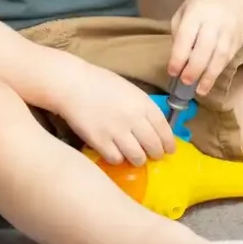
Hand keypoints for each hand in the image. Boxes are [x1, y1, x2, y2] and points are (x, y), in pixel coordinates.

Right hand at [53, 62, 176, 165]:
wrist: (73, 84)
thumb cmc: (101, 84)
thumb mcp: (131, 91)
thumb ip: (143, 108)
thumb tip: (155, 127)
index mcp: (143, 103)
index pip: (164, 129)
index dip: (169, 143)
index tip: (169, 150)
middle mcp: (133, 119)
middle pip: (153, 146)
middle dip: (156, 154)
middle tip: (154, 156)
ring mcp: (117, 131)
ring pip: (137, 157)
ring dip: (139, 160)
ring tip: (136, 158)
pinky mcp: (99, 141)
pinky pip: (116, 159)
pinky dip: (118, 159)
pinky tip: (116, 154)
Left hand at [168, 0, 242, 96]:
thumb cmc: (202, 6)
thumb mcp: (185, 11)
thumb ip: (179, 32)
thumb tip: (178, 59)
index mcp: (196, 13)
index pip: (186, 37)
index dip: (179, 56)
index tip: (172, 71)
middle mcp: (214, 22)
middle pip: (205, 48)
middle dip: (194, 68)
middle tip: (185, 82)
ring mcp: (229, 32)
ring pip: (220, 56)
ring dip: (209, 75)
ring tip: (200, 90)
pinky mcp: (239, 40)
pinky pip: (228, 59)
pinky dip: (218, 71)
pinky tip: (210, 81)